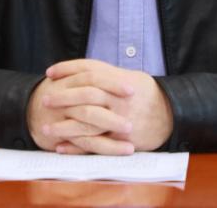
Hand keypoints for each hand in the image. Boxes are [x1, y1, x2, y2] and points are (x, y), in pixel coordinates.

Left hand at [27, 59, 173, 154]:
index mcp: (119, 80)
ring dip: (63, 126)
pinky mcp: (121, 141)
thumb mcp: (132, 77)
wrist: (172, 116)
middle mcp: (118, 99)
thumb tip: (83, 71)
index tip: (50, 72)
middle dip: (62, 97)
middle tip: (45, 99)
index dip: (67, 68)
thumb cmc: (148, 95)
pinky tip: (60, 146)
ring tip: (45, 128)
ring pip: (86, 123)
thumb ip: (108, 75)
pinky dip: (76, 147)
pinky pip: (95, 145)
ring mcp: (119, 120)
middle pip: (84, 94)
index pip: (89, 69)